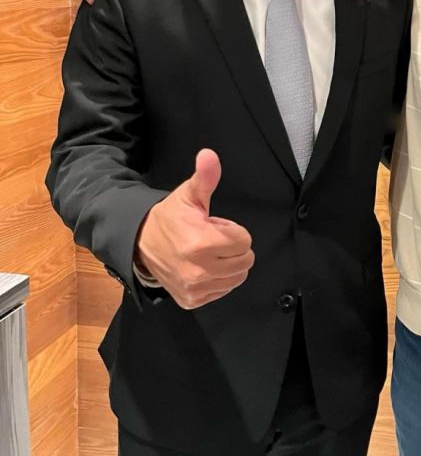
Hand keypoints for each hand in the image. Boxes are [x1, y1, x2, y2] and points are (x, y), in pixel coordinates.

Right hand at [136, 149, 253, 309]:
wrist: (141, 244)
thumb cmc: (170, 218)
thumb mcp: (189, 194)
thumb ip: (205, 177)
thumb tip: (209, 154)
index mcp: (201, 243)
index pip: (244, 240)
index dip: (232, 230)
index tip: (213, 225)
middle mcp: (199, 270)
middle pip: (244, 260)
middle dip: (232, 247)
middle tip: (211, 239)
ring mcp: (195, 288)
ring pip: (237, 277)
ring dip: (228, 264)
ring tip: (207, 252)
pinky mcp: (192, 300)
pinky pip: (223, 291)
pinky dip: (219, 279)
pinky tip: (202, 266)